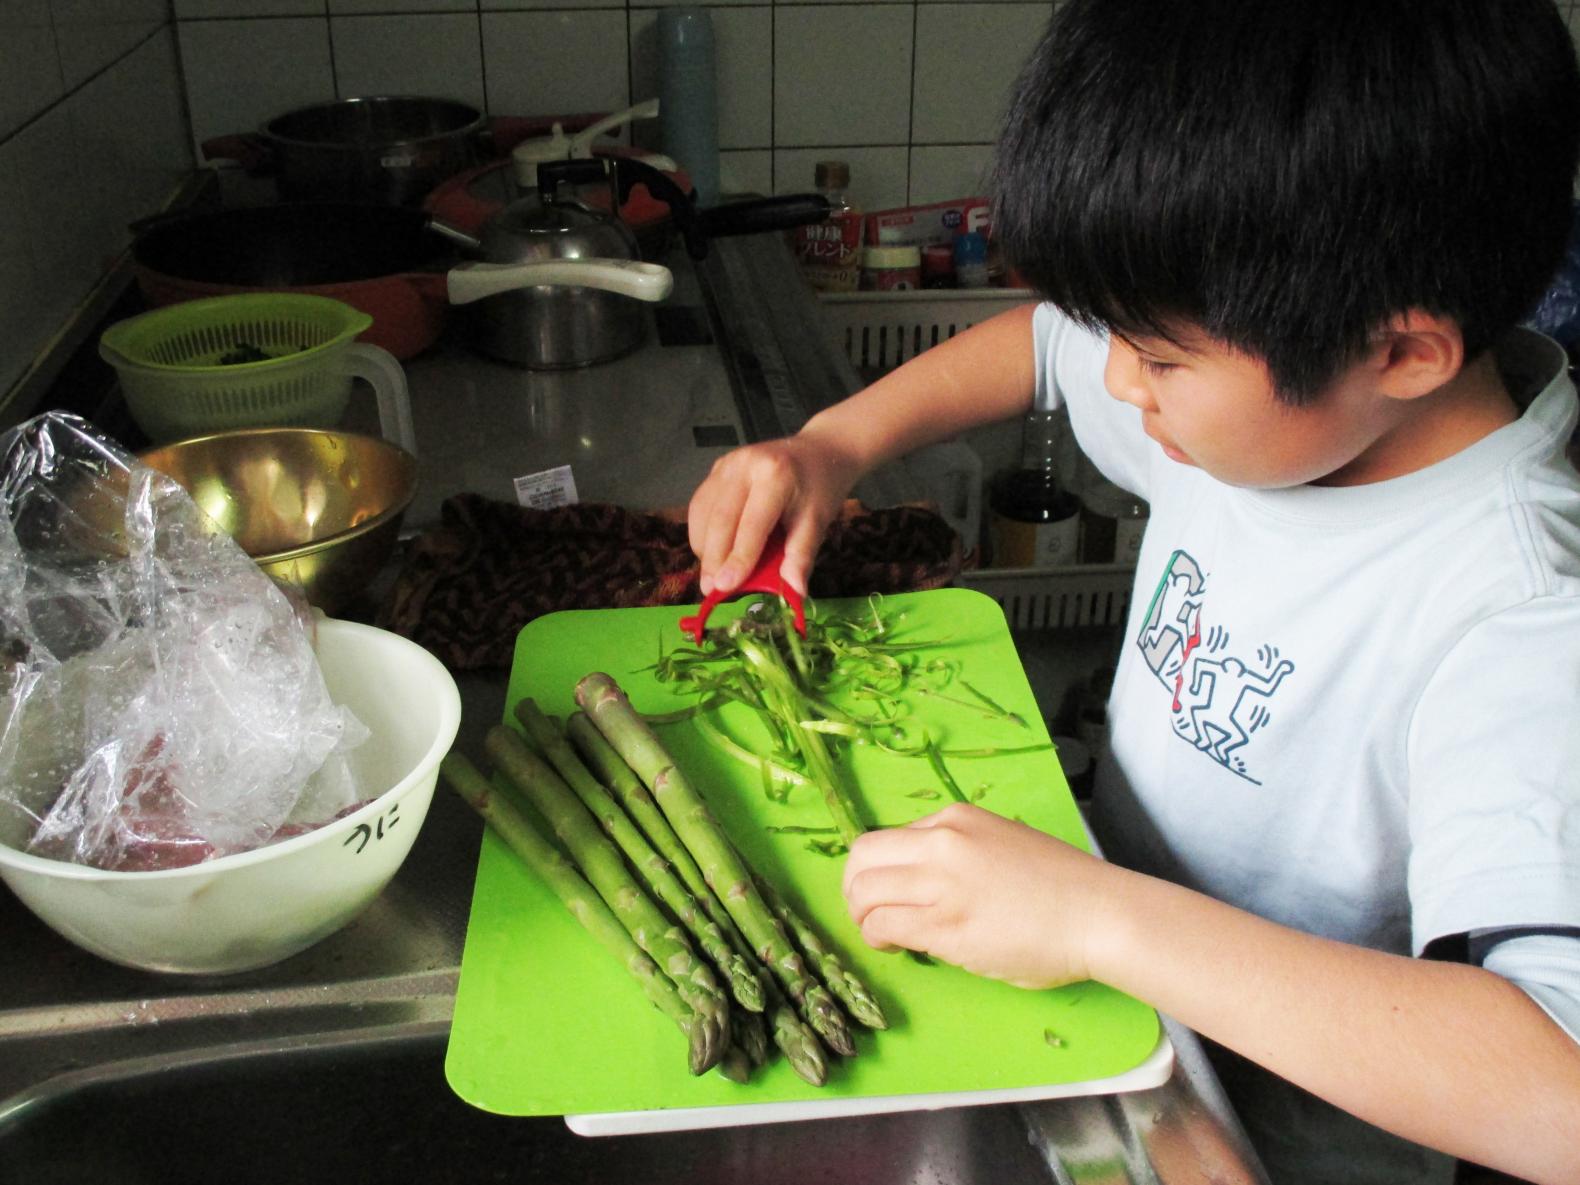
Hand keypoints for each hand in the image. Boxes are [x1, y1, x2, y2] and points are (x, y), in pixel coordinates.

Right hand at [687, 433, 860, 595]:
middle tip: (710, 590)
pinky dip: (702, 532)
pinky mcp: (716, 469)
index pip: (751, 524)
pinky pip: (700, 505)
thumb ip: (802, 556)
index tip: (724, 588)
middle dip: (713, 559)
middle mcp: (744, 465)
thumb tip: (794, 592)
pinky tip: (713, 551)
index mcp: (774, 475)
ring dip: (704, 548)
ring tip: (712, 575)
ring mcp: (726, 464)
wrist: (818, 452)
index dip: (737, 558)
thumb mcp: (818, 521)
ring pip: (702, 513)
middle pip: (719, 519)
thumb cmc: (820, 489)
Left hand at [841, 803, 1115, 988]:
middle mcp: (942, 841)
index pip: (886, 838)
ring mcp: (941, 882)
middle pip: (861, 858)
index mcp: (954, 819)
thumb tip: (922, 880)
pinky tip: (897, 948)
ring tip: (883, 936)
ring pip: (863, 893)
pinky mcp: (945, 924)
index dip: (877, 870)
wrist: (1098, 914)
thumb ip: (958, 853)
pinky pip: (883, 925)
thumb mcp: (1000, 843)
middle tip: (869, 915)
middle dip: (854, 890)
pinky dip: (877, 939)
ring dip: (861, 918)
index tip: (889, 893)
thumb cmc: (1060, 888)